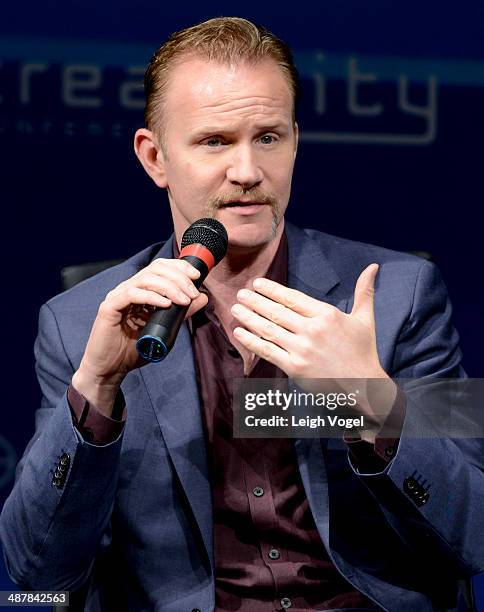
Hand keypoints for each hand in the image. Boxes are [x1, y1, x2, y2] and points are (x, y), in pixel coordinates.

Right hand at [72, 258, 207, 414]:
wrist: (111, 369)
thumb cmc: (134, 349)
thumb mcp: (165, 328)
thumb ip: (182, 312)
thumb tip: (202, 297)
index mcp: (140, 290)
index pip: (160, 267)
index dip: (179, 267)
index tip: (197, 276)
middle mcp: (128, 288)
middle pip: (155, 269)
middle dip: (178, 278)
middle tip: (192, 294)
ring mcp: (117, 296)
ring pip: (145, 278)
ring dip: (169, 287)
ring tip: (184, 300)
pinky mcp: (109, 308)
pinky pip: (131, 294)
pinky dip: (151, 296)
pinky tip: (166, 304)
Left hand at [231, 264, 395, 438]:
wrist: (364, 386)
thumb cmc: (363, 351)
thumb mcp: (365, 318)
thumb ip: (364, 291)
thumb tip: (373, 267)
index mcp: (327, 315)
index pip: (292, 298)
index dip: (271, 289)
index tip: (256, 283)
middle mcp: (312, 330)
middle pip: (276, 312)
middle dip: (255, 301)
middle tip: (240, 294)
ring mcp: (302, 350)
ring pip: (268, 330)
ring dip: (248, 318)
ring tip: (235, 309)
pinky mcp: (295, 368)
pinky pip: (267, 351)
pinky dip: (251, 341)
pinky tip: (239, 333)